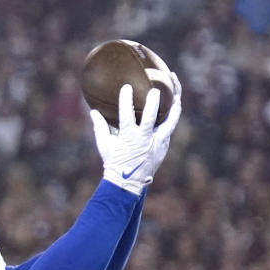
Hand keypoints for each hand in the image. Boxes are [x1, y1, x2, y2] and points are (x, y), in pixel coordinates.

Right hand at [90, 80, 179, 194]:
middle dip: (153, 101)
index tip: (126, 87)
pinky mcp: (164, 145)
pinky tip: (174, 105)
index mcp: (128, 137)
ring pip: (172, 120)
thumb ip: (100, 127)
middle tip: (155, 90)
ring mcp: (157, 142)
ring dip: (175, 104)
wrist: (128, 182)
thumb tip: (93, 111)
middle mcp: (144, 139)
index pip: (126, 114)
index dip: (126, 99)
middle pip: (151, 116)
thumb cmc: (114, 162)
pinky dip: (173, 115)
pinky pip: (171, 127)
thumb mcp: (104, 145)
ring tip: (177, 92)